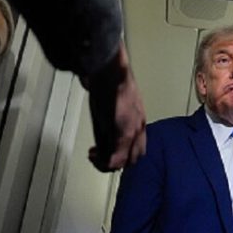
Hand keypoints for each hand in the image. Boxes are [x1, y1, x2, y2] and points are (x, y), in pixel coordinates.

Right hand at [86, 41, 146, 171]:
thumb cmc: (109, 76)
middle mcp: (139, 125)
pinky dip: (104, 162)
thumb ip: (110, 109)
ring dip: (109, 164)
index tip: (110, 151)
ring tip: (95, 158)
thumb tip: (100, 114)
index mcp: (139, 117)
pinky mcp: (123, 133)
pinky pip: (116, 157)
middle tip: (101, 159)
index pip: (138, 145)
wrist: (109, 68)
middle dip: (118, 162)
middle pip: (135, 156)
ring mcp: (133, 130)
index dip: (125, 153)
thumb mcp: (113, 97)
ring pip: (126, 161)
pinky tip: (93, 156)